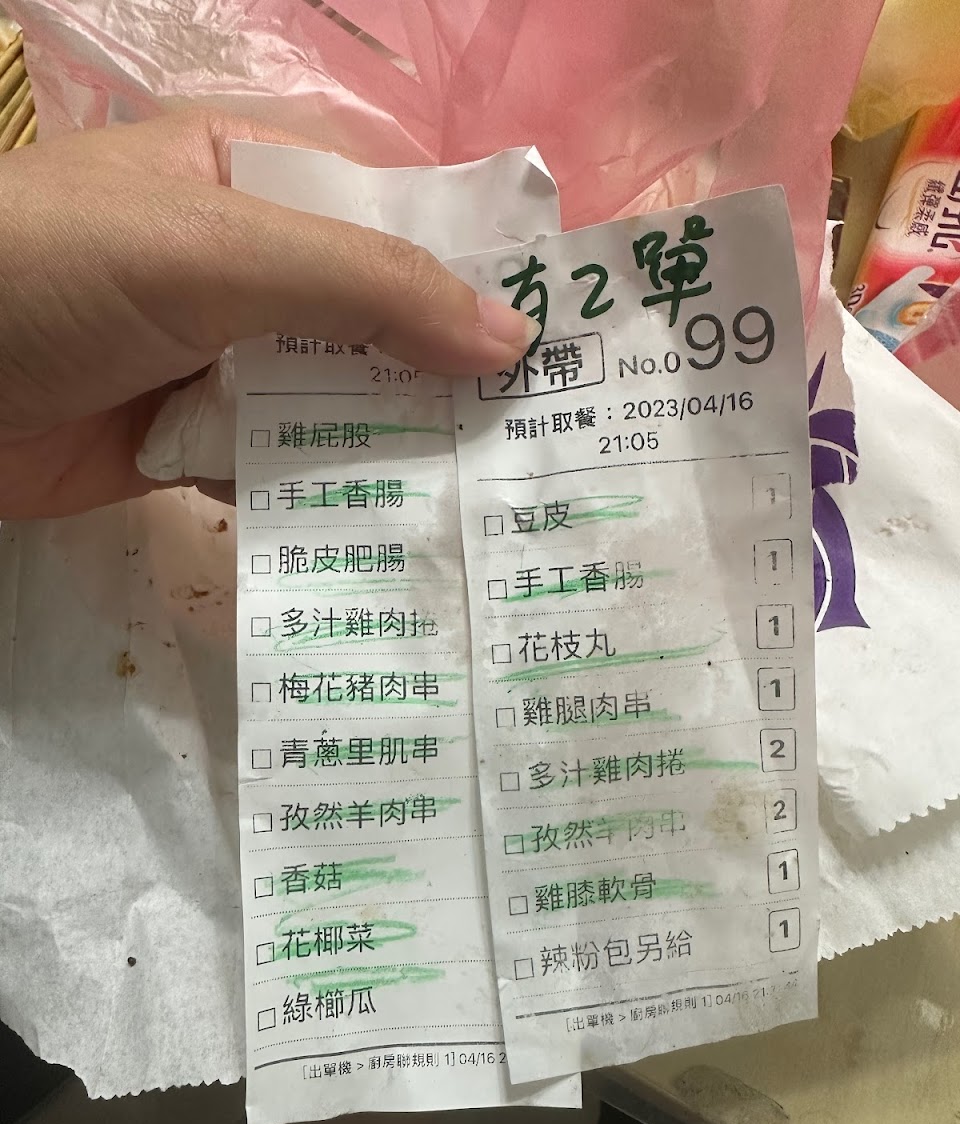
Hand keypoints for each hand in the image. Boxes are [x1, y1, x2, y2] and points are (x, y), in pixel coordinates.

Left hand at [0, 111, 536, 518]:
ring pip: (335, 399)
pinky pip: (281, 465)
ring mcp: (219, 359)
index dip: (474, 267)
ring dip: (395, 440)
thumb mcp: (217, 253)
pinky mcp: (189, 443)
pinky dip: (326, 491)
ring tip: (492, 490)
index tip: (557, 334)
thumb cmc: (58, 277)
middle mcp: (246, 267)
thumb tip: (511, 338)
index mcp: (253, 179)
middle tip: (541, 432)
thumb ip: (364, 288)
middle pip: (373, 317)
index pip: (394, 213)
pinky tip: (395, 523)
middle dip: (445, 372)